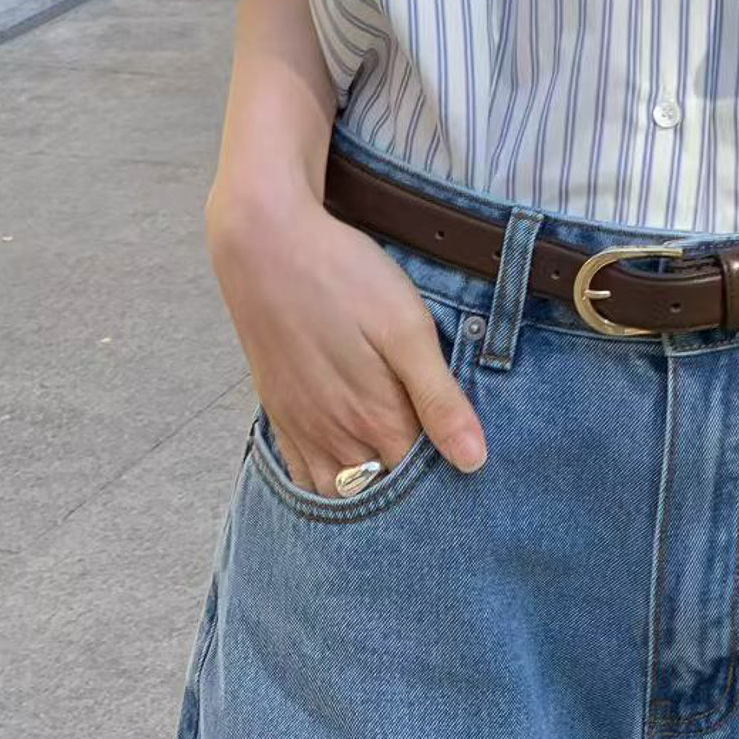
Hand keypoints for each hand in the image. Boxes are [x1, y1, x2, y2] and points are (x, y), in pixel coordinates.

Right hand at [205, 176, 487, 490]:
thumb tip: (474, 461)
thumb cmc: (344, 277)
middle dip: (410, 496)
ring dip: (367, 493)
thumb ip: (439, 398)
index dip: (448, 481)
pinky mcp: (279, 411)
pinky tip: (347, 470)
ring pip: (338, 492)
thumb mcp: (406, 328)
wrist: (264, 243)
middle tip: (439, 477)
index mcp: (375, 418)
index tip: (469, 470)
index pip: (421, 482)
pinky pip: (300, 473)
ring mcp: (301, 427)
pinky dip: (326, 485)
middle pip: (380, 493)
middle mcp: (335, 435)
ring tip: (397, 477)